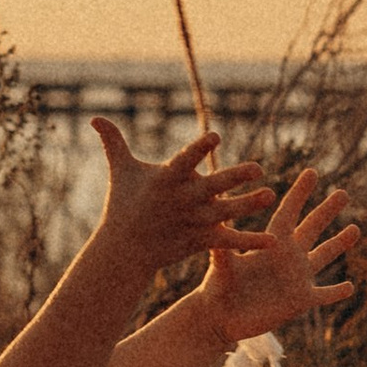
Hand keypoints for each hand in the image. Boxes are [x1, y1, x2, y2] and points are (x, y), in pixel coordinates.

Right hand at [87, 118, 272, 285]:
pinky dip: (249, 240)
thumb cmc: (124, 203)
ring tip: (270, 195)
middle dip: (233, 177)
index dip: (199, 148)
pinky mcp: (199, 240)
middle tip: (257, 168)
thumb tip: (94, 118)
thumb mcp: (120, 170)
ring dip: (248, 205)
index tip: (215, 136)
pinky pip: (227, 240)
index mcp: (166, 178)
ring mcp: (192, 221)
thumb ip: (113, 142)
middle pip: (211, 186)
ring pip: (225, 212)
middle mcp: (182, 199)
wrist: (124, 248)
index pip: (185, 159)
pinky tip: (272, 239)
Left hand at [202, 166, 361, 340]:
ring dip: (340, 243)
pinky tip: (351, 286)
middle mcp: (287, 256)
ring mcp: (296, 278)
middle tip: (344, 193)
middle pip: (312, 228)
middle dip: (327, 210)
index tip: (312, 171)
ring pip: (324, 256)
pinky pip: (323, 295)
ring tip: (356, 229)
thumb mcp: (221, 268)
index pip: (289, 212)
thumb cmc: (216, 289)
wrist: (220, 318)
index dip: (300, 193)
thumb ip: (223, 253)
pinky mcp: (299, 301)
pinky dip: (336, 291)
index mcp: (270, 243)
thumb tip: (215, 233)